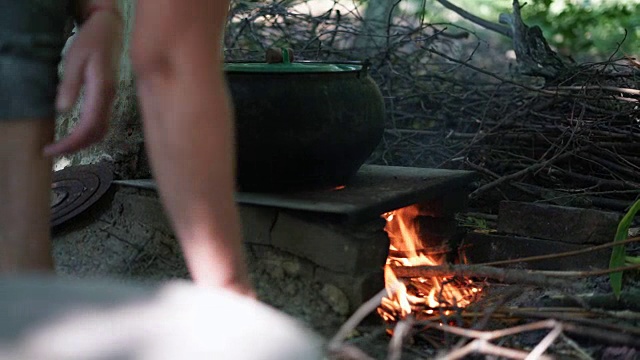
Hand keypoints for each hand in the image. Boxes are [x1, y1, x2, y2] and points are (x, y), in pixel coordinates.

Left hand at [44, 9, 122, 156]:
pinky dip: (88, 134)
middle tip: (52, 152)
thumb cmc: (91, 42)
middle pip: (96, 134)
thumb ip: (70, 85)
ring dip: (82, 143)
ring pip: (100, 131)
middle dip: (74, 147)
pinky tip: (75, 135)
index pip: (88, 127)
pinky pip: (101, 124)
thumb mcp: (75, 59)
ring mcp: (110, 100)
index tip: (51, 149)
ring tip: (62, 146)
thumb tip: (62, 111)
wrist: (110, 31)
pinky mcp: (107, 99)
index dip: (70, 143)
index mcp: (102, 91)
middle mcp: (109, 100)